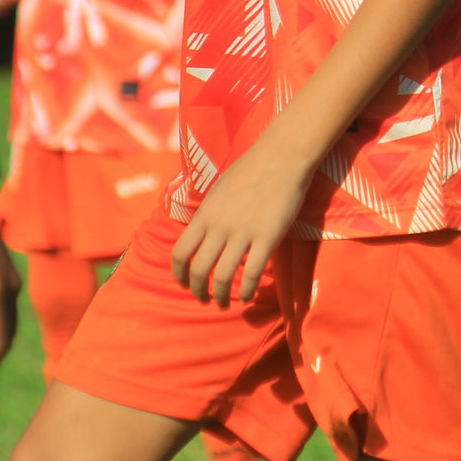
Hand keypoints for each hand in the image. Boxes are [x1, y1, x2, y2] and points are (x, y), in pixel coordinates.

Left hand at [170, 139, 311, 306]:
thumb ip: (208, 215)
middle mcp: (219, 227)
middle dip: (198, 291)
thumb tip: (201, 233)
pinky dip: (248, 290)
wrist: (281, 157)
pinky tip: (249, 296)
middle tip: (204, 299)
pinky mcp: (267, 238)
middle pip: (199, 270)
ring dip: (221, 296)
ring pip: (224, 277)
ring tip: (224, 303)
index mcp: (204, 215)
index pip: (180, 253)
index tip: (184, 284)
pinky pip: (253, 273)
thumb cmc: (250, 170)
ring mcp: (243, 233)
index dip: (179, 274)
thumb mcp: (218, 191)